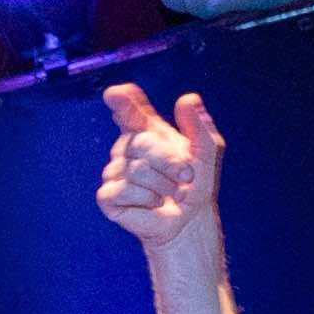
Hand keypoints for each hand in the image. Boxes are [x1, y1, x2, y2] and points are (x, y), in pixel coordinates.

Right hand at [96, 83, 222, 255]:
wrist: (190, 219)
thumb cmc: (197, 183)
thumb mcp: (207, 150)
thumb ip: (199, 125)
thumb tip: (188, 98)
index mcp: (147, 131)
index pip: (130, 111)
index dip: (123, 102)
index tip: (115, 94)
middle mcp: (127, 148)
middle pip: (142, 143)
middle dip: (170, 162)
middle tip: (186, 177)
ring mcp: (113, 171)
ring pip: (137, 169)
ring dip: (163, 185)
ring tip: (172, 193)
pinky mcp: (107, 196)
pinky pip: (123, 190)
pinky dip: (147, 199)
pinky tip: (154, 204)